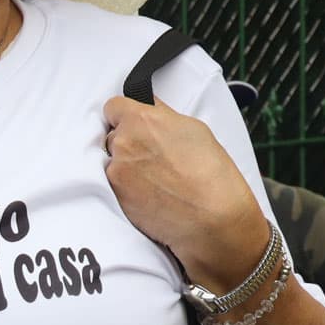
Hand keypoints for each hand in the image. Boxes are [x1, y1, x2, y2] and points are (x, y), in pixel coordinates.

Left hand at [102, 95, 271, 289]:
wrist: (212, 218)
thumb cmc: (211, 173)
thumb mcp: (193, 128)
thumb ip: (162, 115)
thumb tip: (149, 110)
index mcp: (141, 119)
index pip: (113, 106)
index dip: (124, 116)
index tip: (132, 124)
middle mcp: (123, 142)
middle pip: (112, 136)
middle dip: (127, 143)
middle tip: (152, 157)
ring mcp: (116, 171)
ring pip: (112, 162)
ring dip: (126, 167)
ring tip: (155, 180)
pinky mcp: (115, 196)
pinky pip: (114, 185)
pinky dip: (127, 188)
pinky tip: (150, 194)